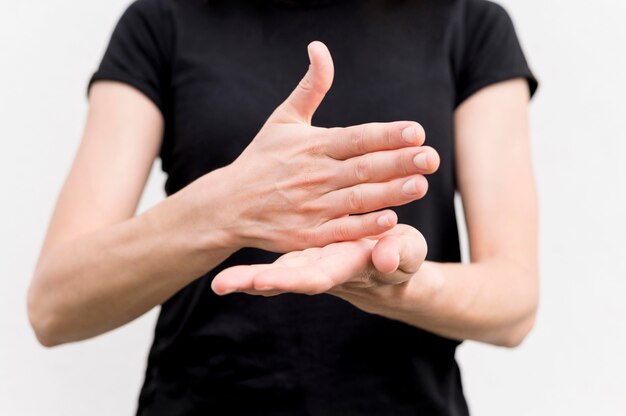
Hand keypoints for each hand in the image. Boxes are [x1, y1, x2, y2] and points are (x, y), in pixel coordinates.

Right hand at [207, 42, 438, 251]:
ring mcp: (311, 207)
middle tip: (432, 158)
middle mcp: (314, 175)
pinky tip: (389, 221)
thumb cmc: (262, 159)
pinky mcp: (307, 235)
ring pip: (357, 198)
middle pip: (363, 168)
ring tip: (420, 185)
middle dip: (399, 163)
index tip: (417, 132)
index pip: (356, 138)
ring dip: (390, 193)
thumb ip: (310, 87)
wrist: (228, 204)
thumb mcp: (283, 119)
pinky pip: (340, 231)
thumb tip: (320, 48)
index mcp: (312, 145)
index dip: (386, 135)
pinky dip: (363, 227)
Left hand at [211, 225, 426, 311]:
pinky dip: (255, 273)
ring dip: (248, 280)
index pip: (316, 275)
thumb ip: (400, 254)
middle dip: (257, 282)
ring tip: (218, 284)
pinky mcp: (308, 257)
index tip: (263, 281)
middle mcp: (324, 269)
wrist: (393, 261)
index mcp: (348, 266)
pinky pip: (280, 265)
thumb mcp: (409, 252)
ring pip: (278, 274)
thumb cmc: (403, 254)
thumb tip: (386, 258)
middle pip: (288, 279)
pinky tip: (228, 275)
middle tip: (223, 285)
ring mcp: (313, 264)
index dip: (291, 278)